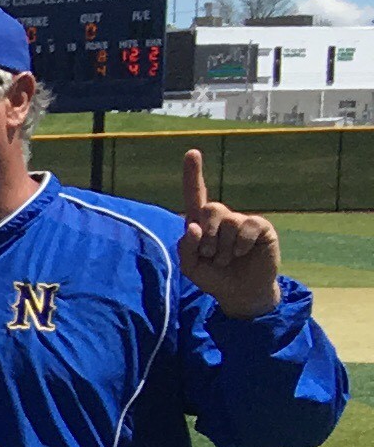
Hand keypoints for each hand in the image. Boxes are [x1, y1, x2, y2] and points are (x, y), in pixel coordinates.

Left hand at [181, 147, 283, 319]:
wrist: (240, 293)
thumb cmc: (213, 277)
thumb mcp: (190, 267)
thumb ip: (184, 248)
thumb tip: (191, 225)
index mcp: (201, 223)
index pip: (195, 195)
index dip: (193, 174)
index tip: (192, 152)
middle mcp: (222, 218)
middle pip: (210, 208)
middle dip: (207, 236)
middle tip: (210, 256)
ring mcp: (242, 221)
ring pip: (228, 221)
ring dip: (223, 247)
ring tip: (226, 260)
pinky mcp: (261, 227)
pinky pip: (247, 227)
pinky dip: (240, 245)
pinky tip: (243, 254)